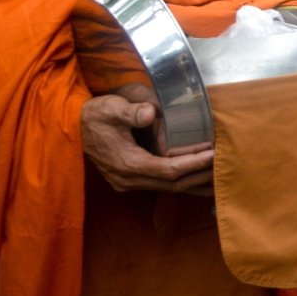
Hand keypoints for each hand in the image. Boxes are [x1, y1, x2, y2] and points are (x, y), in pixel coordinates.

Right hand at [81, 89, 213, 192]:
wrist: (73, 127)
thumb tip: (148, 113)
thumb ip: (130, 111)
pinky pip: (160, 184)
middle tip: (224, 164)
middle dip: (198, 175)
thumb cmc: (95, 115)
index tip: (213, 154)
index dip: (192, 163)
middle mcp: (128, 179)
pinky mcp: (130, 179)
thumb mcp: (110, 108)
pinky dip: (181, 182)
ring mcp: (128, 182)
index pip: (167, 170)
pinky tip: (198, 181)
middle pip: (171, 183)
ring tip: (218, 177)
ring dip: (192, 183)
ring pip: (167, 187)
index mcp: (127, 163)